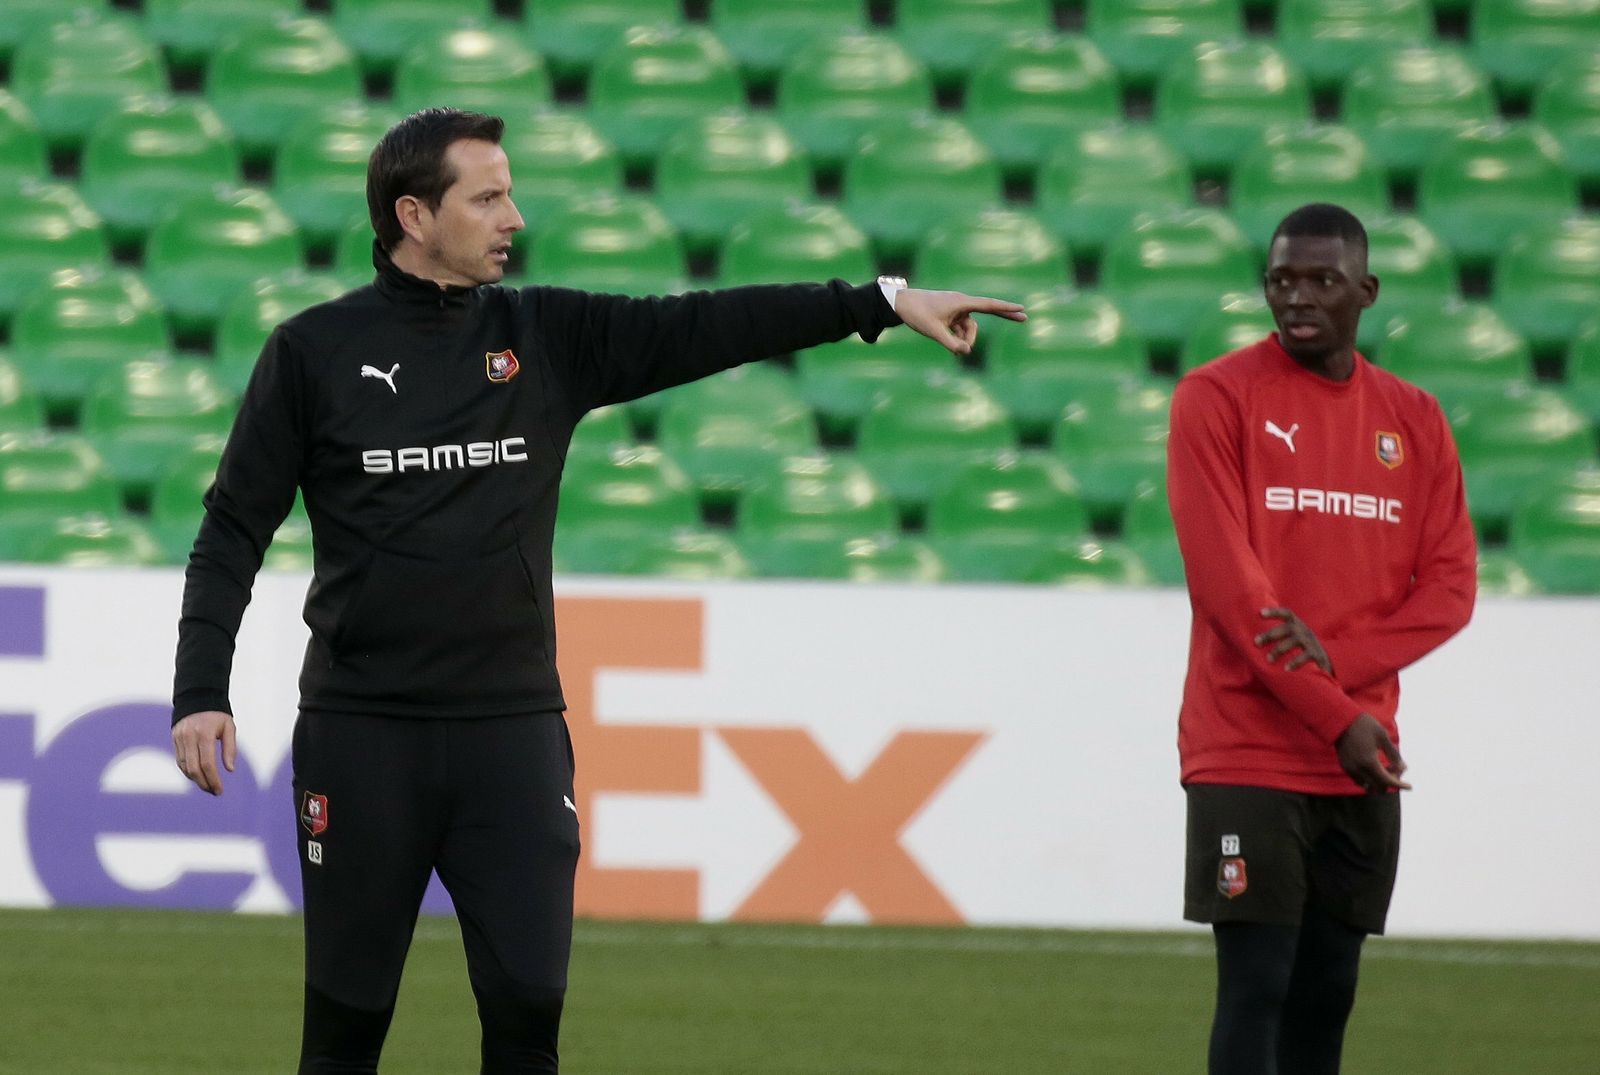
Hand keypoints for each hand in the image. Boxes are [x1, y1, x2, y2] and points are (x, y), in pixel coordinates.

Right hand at [172, 710, 236, 795]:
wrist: (197, 697)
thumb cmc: (217, 714)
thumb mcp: (229, 728)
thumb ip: (230, 749)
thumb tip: (230, 770)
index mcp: (205, 734)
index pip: (207, 764)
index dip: (213, 780)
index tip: (220, 790)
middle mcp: (189, 737)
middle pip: (193, 769)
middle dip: (204, 783)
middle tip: (214, 791)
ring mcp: (179, 738)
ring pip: (184, 766)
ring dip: (195, 779)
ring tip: (207, 785)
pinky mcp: (174, 739)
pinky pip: (179, 760)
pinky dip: (187, 771)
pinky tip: (197, 775)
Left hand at [895, 289, 1026, 356]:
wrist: (900, 304)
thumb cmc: (917, 314)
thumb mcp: (934, 332)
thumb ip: (951, 344)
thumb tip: (967, 352)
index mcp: (961, 302)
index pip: (988, 305)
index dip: (1006, 308)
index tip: (1021, 308)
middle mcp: (961, 303)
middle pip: (984, 314)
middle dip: (1000, 318)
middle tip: (1025, 318)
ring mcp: (956, 309)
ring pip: (968, 328)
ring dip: (964, 339)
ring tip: (953, 348)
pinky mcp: (950, 314)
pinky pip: (959, 329)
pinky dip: (957, 337)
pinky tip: (951, 345)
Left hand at [1255, 607, 1332, 674]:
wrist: (1325, 662)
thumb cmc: (1301, 649)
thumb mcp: (1292, 638)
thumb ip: (1279, 635)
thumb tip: (1254, 639)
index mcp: (1297, 625)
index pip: (1287, 614)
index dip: (1274, 612)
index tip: (1260, 613)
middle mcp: (1304, 631)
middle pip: (1287, 628)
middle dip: (1270, 634)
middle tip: (1256, 642)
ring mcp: (1311, 642)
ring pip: (1294, 641)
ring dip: (1279, 649)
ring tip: (1268, 659)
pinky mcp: (1317, 655)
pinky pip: (1305, 656)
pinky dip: (1295, 662)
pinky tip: (1286, 669)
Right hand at [1335, 713, 1410, 792]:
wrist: (1340, 719)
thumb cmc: (1364, 725)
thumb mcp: (1383, 737)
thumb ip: (1393, 754)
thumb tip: (1403, 767)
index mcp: (1369, 762)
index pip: (1387, 781)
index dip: (1400, 785)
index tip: (1409, 786)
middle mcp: (1359, 769)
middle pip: (1378, 786)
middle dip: (1390, 781)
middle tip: (1396, 769)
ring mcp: (1350, 768)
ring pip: (1367, 785)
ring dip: (1378, 781)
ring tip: (1385, 768)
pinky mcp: (1344, 765)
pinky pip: (1359, 779)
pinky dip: (1369, 778)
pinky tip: (1374, 768)